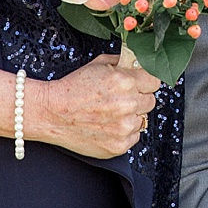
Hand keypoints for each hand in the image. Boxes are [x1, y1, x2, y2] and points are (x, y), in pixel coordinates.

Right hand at [29, 57, 159, 157]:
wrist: (52, 113)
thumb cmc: (73, 88)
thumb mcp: (98, 64)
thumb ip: (123, 62)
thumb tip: (139, 62)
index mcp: (125, 81)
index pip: (154, 81)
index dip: (145, 81)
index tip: (139, 84)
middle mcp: (128, 104)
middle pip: (151, 100)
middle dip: (138, 98)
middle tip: (120, 99)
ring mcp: (124, 127)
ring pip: (142, 119)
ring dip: (131, 116)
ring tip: (110, 113)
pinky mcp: (119, 145)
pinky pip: (134, 136)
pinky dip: (124, 132)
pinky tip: (107, 125)